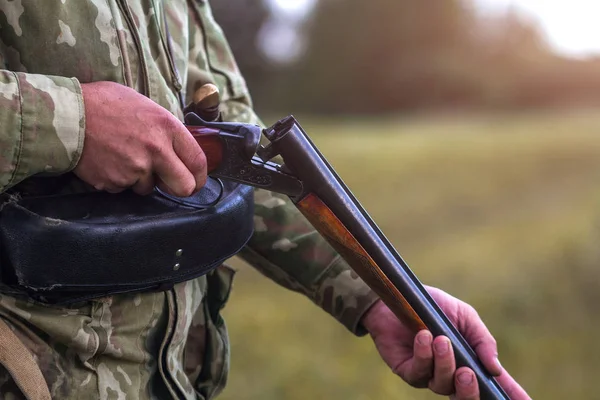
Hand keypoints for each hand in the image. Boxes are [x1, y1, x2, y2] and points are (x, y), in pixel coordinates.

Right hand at [75, 81, 205, 195]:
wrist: (66, 114)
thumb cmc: (104, 103)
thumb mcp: (144, 105)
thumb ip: (164, 128)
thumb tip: (178, 146)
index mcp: (167, 127)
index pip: (198, 160)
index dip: (200, 176)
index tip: (196, 180)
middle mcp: (156, 151)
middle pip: (184, 186)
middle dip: (179, 187)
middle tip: (169, 183)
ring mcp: (135, 169)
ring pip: (149, 188)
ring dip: (140, 179)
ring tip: (123, 157)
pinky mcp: (115, 182)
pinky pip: (123, 188)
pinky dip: (118, 179)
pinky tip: (108, 161)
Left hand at [361, 287, 529, 398]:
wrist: (397, 296)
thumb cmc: (432, 306)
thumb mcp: (464, 316)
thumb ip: (482, 341)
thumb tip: (496, 370)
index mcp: (469, 361)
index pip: (492, 385)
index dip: (510, 395)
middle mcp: (450, 373)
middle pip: (465, 397)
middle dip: (469, 390)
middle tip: (468, 373)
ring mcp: (428, 374)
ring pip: (442, 384)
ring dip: (444, 362)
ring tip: (440, 339)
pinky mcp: (407, 371)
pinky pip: (419, 373)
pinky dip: (424, 355)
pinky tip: (423, 337)